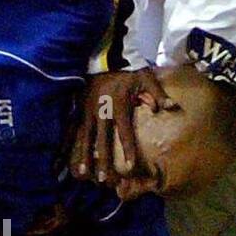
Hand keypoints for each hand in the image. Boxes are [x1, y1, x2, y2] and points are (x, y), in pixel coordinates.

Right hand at [70, 68, 172, 183]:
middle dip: (102, 160)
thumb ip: (157, 94)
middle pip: (101, 140)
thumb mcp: (146, 78)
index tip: (130, 166)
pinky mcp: (77, 108)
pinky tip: (63, 157)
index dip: (128, 149)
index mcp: (119, 105)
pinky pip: (71, 128)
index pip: (124, 132)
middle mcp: (101, 111)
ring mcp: (87, 110)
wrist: (105, 55)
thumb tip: (172, 108)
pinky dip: (67, 143)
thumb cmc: (128, 70)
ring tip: (82, 173)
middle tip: (103, 180)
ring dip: (83, 156)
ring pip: (84, 137)